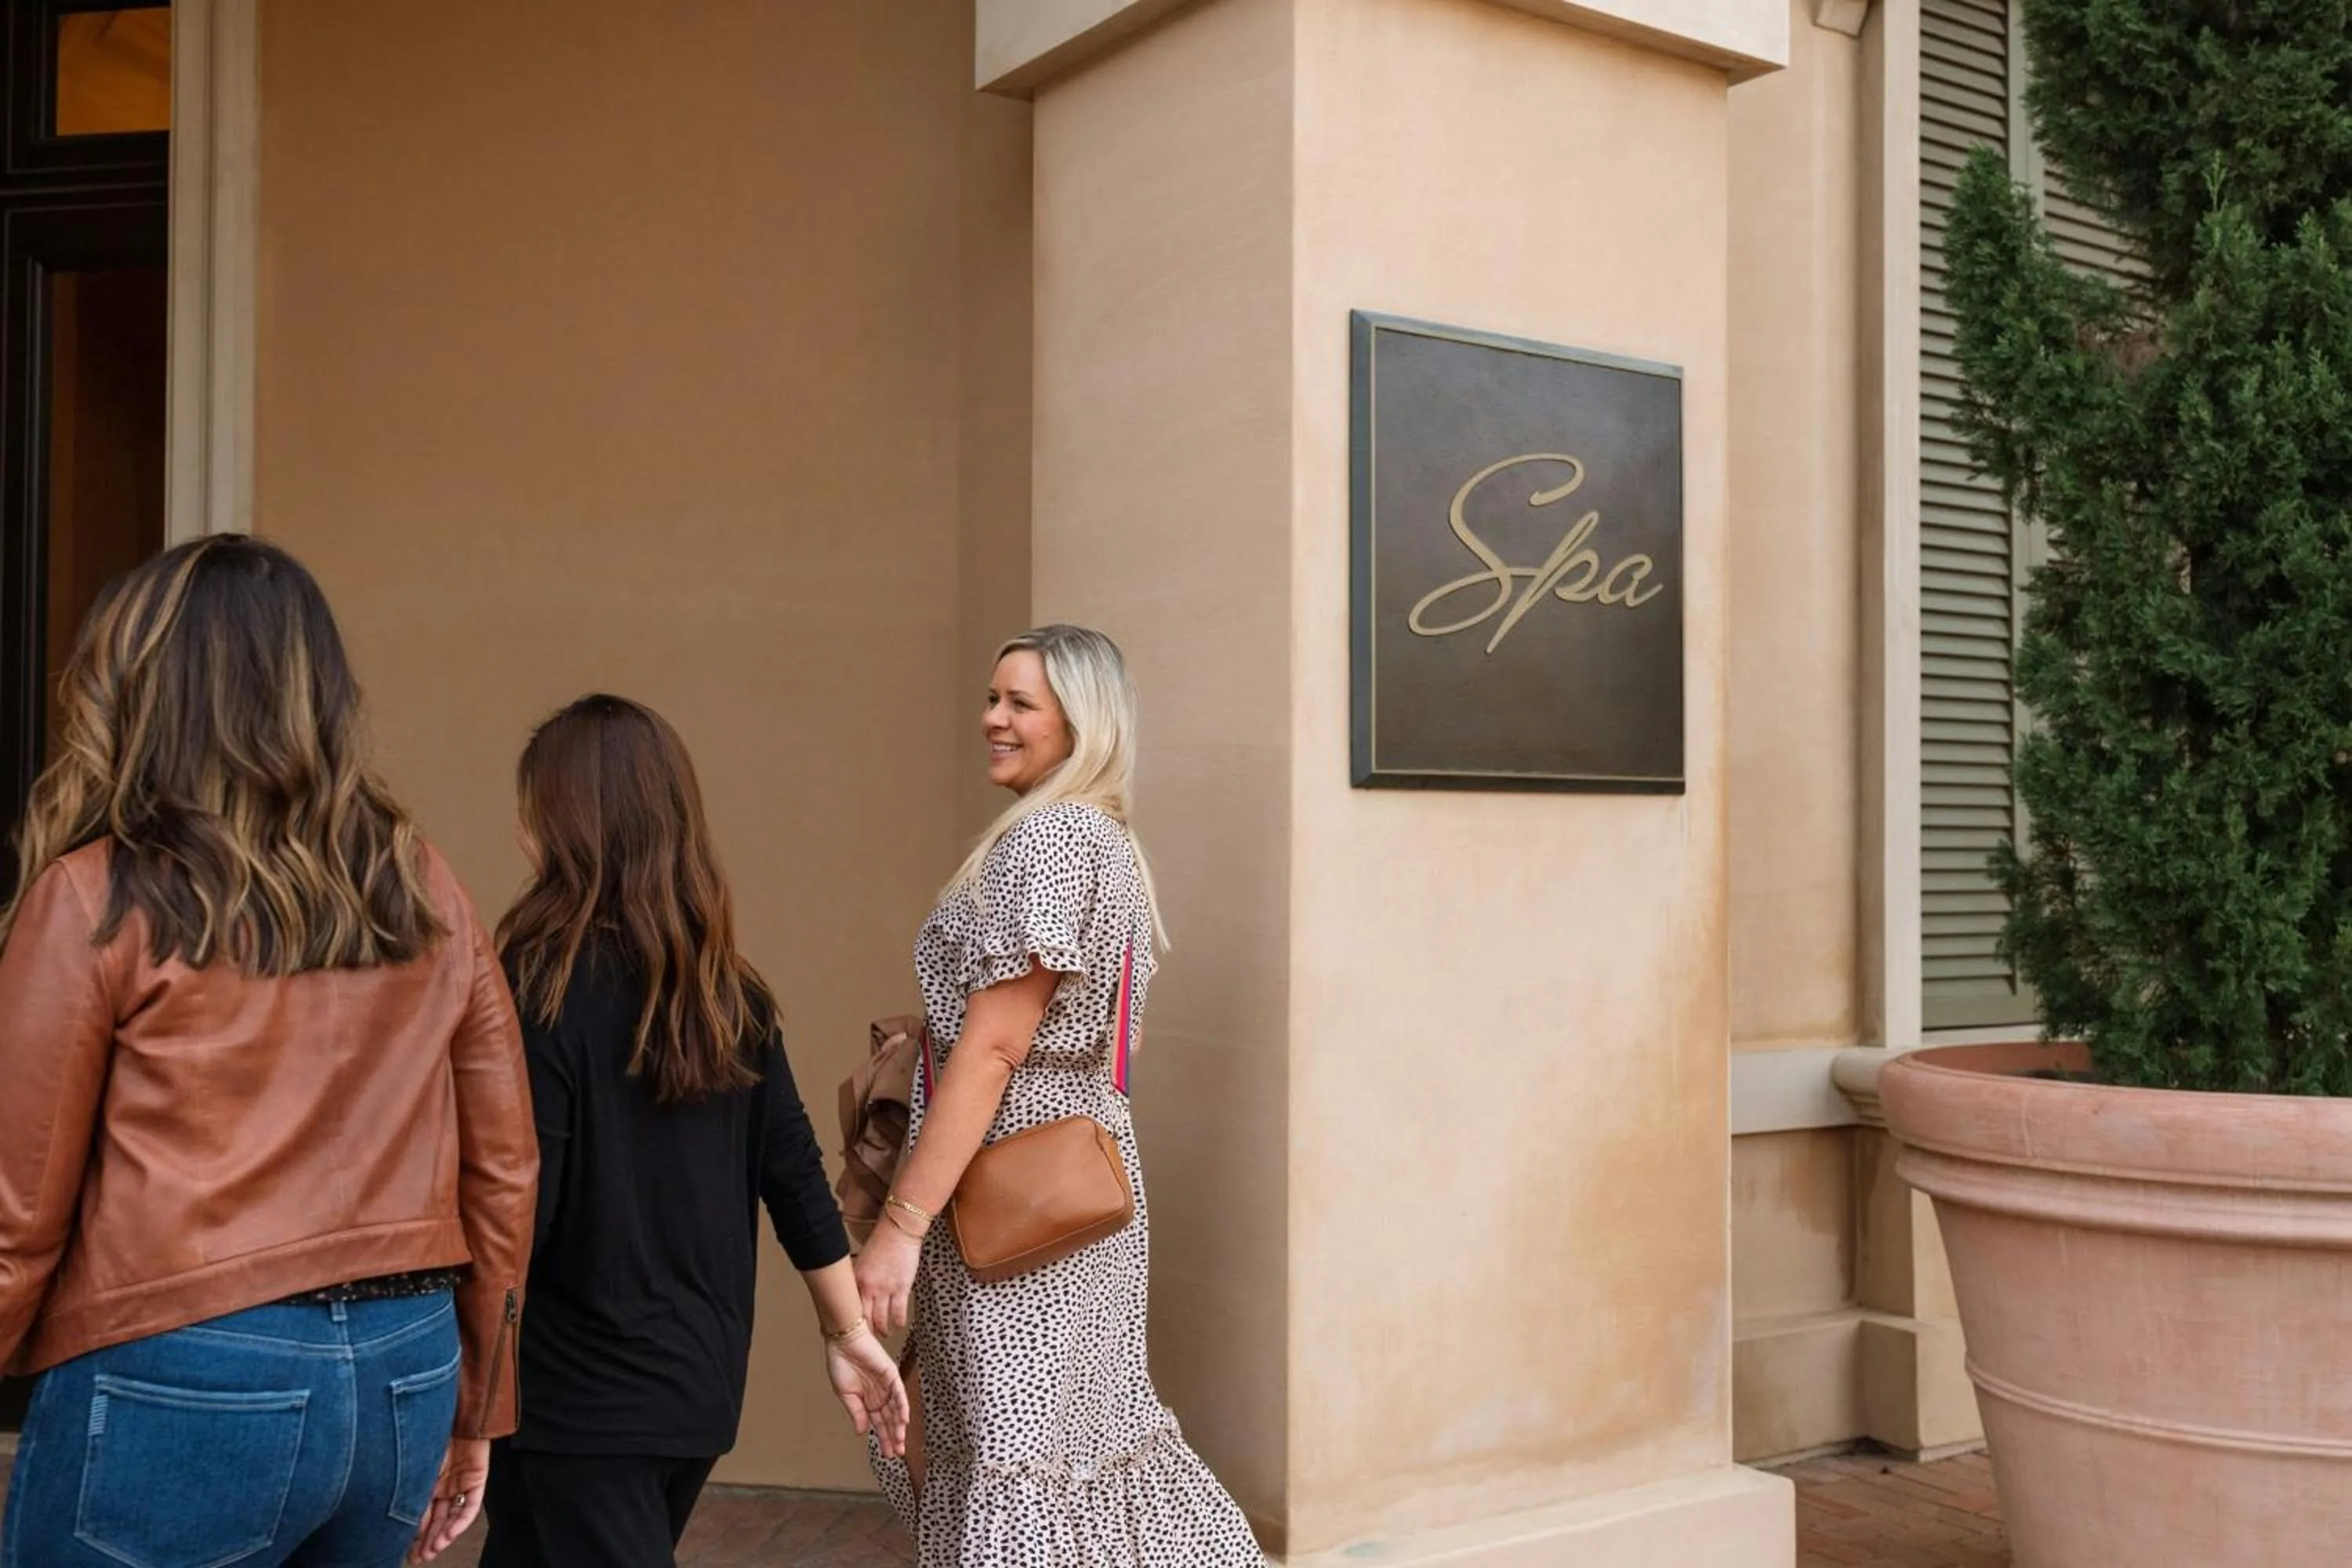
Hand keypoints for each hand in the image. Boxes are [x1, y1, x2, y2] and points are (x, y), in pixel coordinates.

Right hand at [408, 1436, 488, 1562]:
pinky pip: (469, 1506)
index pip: (420, 1513)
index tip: (405, 1549)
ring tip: (432, 1551)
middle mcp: (442, 1484)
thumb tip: (400, 1521)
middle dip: (426, 1540)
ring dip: (441, 1536)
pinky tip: (449, 1534)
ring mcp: (459, 1483)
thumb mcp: (415, 1467)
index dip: (413, 1532)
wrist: (457, 1411)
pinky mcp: (476, 1480)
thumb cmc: (428, 1431)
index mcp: (425, 1480)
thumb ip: (410, 1492)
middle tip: (418, 1557)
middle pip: (435, 1519)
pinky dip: (459, 1522)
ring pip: (451, 1516)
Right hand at [826, 1326, 911, 1458]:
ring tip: (900, 1442)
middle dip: (893, 1437)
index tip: (887, 1454)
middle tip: (897, 1453)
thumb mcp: (845, 1394)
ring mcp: (886, 1385)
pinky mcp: (891, 1374)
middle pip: (889, 1419)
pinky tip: (904, 1420)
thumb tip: (861, 1432)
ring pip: (896, 1409)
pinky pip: (899, 1392)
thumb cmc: (841, 1364)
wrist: (842, 1341)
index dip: (883, 1438)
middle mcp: (880, 1395)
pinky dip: (902, 1406)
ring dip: (898, 1425)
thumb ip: (855, 1412)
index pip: (878, 1423)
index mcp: (868, 1400)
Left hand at [854, 1221, 921, 1337]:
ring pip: (881, 1321)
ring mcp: (885, 1289)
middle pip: (864, 1320)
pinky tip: (899, 1325)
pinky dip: (899, 1322)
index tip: (847, 1331)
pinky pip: (899, 1313)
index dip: (848, 1323)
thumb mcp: (862, 1262)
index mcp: (856, 1280)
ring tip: (884, 1334)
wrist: (898, 1230)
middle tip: (867, 1340)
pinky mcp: (902, 1288)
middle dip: (866, 1333)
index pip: (849, 1309)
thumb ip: (859, 1280)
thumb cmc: (881, 1243)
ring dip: (883, 1331)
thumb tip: (856, 1293)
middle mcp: (868, 1288)